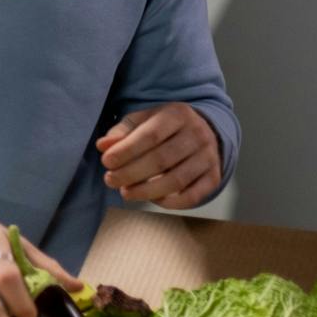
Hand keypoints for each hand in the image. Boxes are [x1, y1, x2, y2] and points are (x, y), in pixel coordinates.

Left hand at [97, 102, 220, 207]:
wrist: (203, 131)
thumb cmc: (163, 128)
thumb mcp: (142, 121)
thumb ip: (121, 132)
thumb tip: (103, 146)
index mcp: (177, 114)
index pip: (150, 135)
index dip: (126, 151)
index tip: (106, 162)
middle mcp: (197, 134)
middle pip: (162, 159)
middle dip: (131, 173)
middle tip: (110, 180)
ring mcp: (209, 157)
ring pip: (177, 180)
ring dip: (147, 191)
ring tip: (125, 192)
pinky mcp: (214, 177)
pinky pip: (193, 196)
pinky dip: (170, 202)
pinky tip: (151, 199)